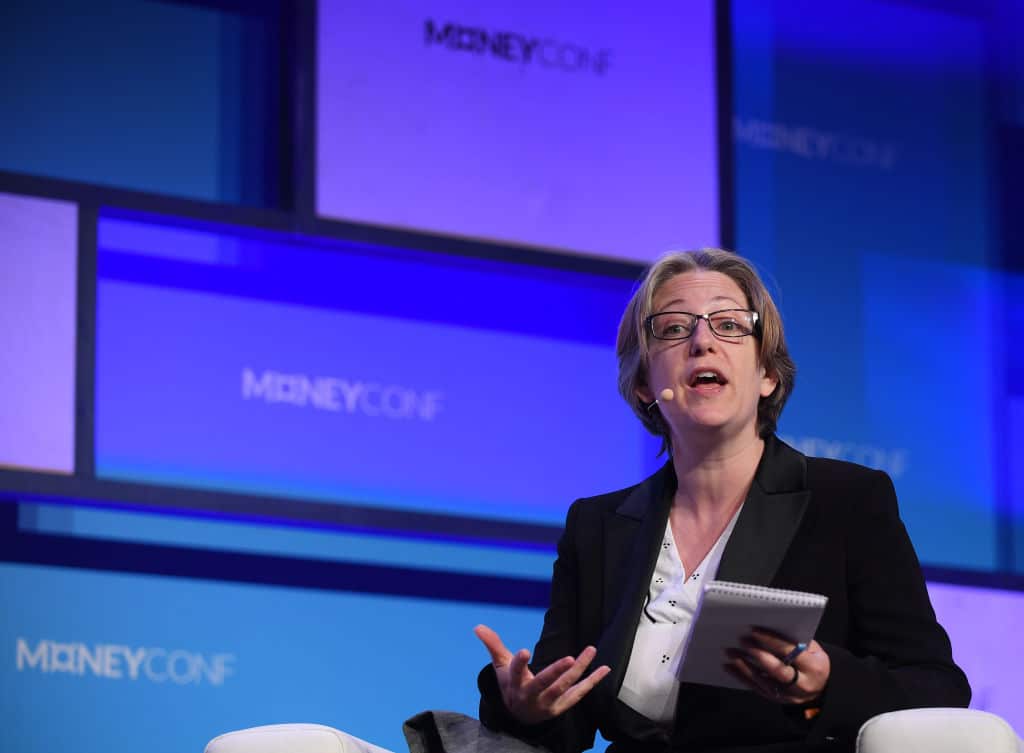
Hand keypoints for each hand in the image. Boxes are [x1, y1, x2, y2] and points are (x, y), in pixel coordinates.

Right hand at [474, 624, 610, 724]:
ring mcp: (548, 703)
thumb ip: (492, 645)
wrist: (519, 716)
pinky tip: (603, 668)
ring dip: (579, 670)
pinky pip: (579, 694)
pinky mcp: (562, 706)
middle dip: (556, 672)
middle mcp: (531, 695)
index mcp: (514, 684)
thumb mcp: (500, 666)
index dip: (519, 663)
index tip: (524, 651)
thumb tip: (477, 626)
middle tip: (570, 659)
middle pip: (544, 683)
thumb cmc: (510, 684)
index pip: (515, 672)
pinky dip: (592, 682)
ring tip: (590, 650)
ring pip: (564, 686)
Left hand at [724, 629, 829, 704]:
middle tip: (742, 641)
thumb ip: (796, 640)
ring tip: (730, 652)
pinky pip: (756, 689)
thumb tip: (770, 624)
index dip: (772, 641)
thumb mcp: (814, 649)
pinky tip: (729, 666)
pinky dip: (741, 677)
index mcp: (813, 667)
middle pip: (777, 670)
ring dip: (744, 666)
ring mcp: (788, 695)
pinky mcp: (776, 700)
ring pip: (763, 682)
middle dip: (758, 655)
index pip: (790, 653)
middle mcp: (802, 684)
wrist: (820, 688)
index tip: (755, 630)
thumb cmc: (813, 661)